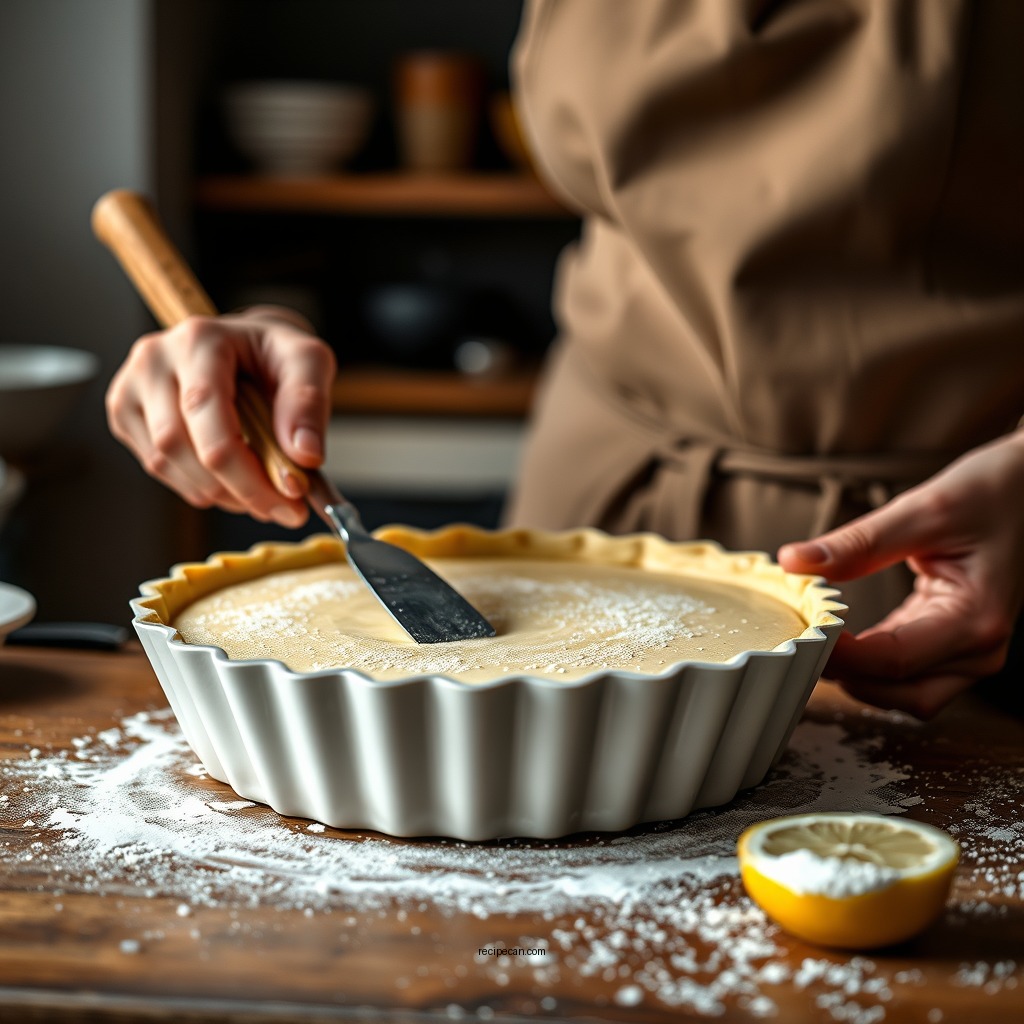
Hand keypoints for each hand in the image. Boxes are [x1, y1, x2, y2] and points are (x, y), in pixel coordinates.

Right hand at [106, 306, 335, 526]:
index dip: (246, 468)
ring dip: (219, 493)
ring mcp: (132, 388)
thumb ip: (309, 402)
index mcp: (198, 339)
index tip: (290, 501)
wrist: (247, 347)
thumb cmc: (274, 354)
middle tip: (283, 508)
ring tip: (261, 490)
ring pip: (165, 464)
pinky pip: (158, 468)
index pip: (206, 412)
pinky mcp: (126, 415)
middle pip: (179, 444)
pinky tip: (231, 480)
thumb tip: (305, 455)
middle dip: (237, 488)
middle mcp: (153, 360)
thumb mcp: (309, 361)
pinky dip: (200, 488)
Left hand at [778, 431, 1023, 717]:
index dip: (840, 656)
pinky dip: (870, 663)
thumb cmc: (990, 491)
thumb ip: (857, 542)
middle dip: (846, 677)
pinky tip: (836, 637)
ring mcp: (970, 651)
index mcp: (976, 619)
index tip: (796, 637)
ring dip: (857, 676)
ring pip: (904, 692)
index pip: (894, 660)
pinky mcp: (954, 643)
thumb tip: (794, 561)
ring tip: (811, 640)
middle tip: (795, 644)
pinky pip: (907, 672)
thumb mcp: (922, 509)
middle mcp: (979, 648)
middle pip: (900, 692)